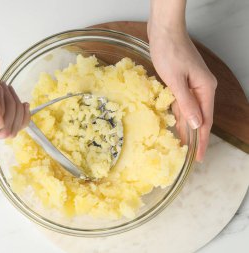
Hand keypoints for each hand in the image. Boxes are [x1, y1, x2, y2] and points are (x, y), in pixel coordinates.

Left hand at [148, 24, 216, 161]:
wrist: (164, 31)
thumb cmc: (169, 51)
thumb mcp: (176, 80)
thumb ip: (186, 103)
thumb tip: (197, 125)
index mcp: (205, 89)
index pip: (205, 121)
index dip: (202, 141)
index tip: (199, 158)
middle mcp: (202, 89)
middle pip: (199, 119)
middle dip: (195, 138)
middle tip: (190, 156)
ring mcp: (192, 85)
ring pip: (190, 112)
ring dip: (186, 128)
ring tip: (182, 146)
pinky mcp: (181, 82)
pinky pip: (182, 104)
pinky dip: (179, 115)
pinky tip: (175, 125)